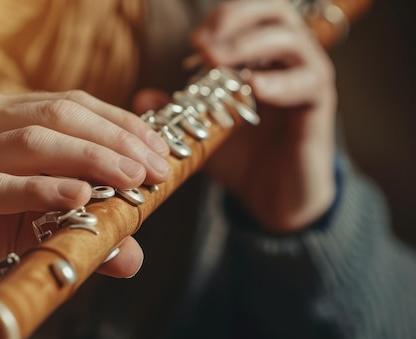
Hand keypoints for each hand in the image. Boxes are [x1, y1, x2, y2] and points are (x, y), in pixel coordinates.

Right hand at [0, 91, 169, 338]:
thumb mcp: (18, 223)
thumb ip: (70, 226)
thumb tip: (129, 253)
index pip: (66, 104)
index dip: (117, 123)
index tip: (156, 148)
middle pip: (55, 116)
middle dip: (113, 138)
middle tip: (154, 165)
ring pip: (30, 142)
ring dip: (89, 158)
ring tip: (130, 178)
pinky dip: (41, 190)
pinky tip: (78, 196)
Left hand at [137, 0, 336, 231]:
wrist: (272, 197)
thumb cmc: (239, 157)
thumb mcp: (199, 132)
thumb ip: (173, 112)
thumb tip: (141, 98)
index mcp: (261, 55)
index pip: (248, 12)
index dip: (222, 18)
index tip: (194, 42)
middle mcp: (288, 58)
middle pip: (274, 10)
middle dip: (234, 20)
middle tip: (203, 46)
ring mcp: (308, 78)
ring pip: (292, 40)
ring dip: (250, 46)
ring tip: (218, 64)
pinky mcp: (319, 106)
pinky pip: (309, 82)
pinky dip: (280, 83)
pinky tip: (253, 90)